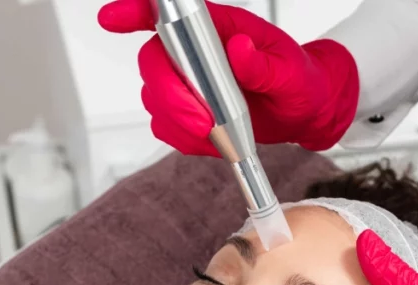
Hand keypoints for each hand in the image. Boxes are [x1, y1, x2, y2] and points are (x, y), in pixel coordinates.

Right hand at [97, 0, 359, 156]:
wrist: (303, 111)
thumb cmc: (298, 80)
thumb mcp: (291, 71)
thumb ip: (265, 64)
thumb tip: (240, 50)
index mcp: (216, 27)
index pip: (166, 11)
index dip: (134, 11)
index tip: (113, 18)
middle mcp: (194, 52)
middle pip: (153, 63)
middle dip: (171, 96)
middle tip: (203, 122)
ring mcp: (187, 83)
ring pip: (155, 99)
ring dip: (180, 121)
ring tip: (216, 132)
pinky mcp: (186, 112)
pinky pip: (166, 127)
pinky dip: (186, 138)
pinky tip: (214, 139)